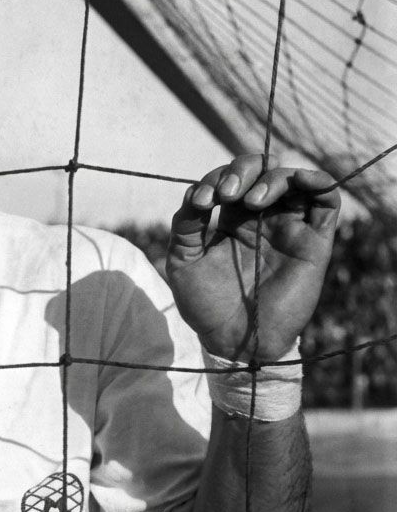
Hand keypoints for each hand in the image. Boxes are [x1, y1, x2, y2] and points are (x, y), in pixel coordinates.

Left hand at [166, 154, 339, 360]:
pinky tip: (297, 181)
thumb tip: (198, 193)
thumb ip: (186, 225)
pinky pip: (327, 200)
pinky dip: (317, 180)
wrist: (232, 340)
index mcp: (231, 220)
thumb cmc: (205, 304)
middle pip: (260, 171)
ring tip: (250, 200)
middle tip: (227, 195)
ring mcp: (288, 228)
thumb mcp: (183, 260)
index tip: (202, 202)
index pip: (228, 179)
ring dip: (272, 177)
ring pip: (292, 179)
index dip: (215, 179)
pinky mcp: (313, 242)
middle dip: (241, 171)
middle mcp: (261, 219)